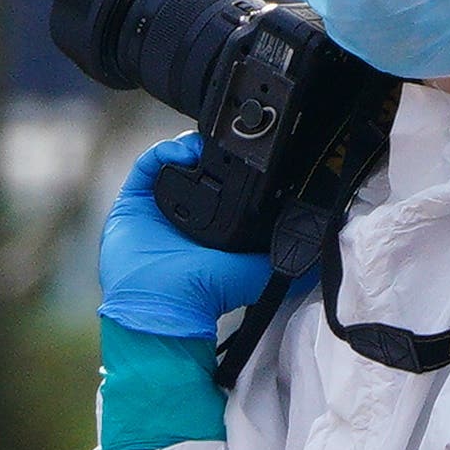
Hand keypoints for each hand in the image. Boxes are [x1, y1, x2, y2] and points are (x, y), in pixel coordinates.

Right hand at [97, 134, 272, 342]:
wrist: (164, 304)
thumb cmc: (205, 294)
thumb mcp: (257, 272)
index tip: (247, 156)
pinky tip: (182, 151)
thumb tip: (317, 246)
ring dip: (188, 146)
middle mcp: (182, 213)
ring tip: (204, 146)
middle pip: (195, 165)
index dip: (233, 164)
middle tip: (224, 146)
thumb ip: (285, 256)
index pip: (221, 181)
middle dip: (210, 150)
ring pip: (171, 161)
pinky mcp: (133, 202)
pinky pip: (146, 166)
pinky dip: (163, 152)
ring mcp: (155, 206)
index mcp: (209, 225)